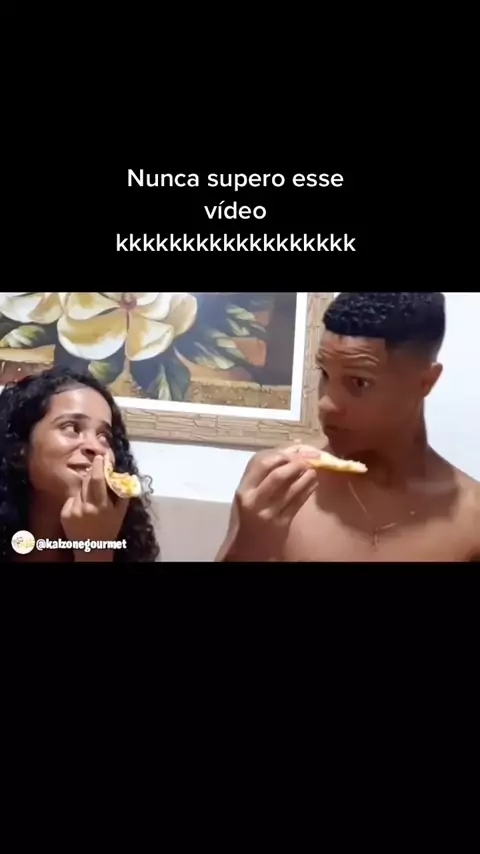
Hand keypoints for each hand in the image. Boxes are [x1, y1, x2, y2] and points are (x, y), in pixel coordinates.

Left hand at [60, 455, 128, 561]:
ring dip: (86, 488)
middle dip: (92, 473)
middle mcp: (84, 507)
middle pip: (86, 481)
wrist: (92, 549)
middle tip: (97, 468)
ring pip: (79, 490)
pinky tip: (83, 507)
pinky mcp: (64, 513)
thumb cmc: (109, 529)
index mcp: (100, 506)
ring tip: (92, 497)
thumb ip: (123, 494)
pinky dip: (78, 499)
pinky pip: (72, 499)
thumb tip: (125, 475)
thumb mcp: (120, 513)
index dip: (98, 466)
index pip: (97, 480)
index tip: (100, 456)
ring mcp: (72, 510)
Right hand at [217, 443, 322, 561]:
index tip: (294, 451)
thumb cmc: (247, 514)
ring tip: (313, 469)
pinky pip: (298, 502)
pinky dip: (308, 489)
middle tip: (307, 459)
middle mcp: (254, 500)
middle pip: (277, 475)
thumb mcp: (248, 493)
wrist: (247, 546)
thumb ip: (262, 473)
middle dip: (296, 463)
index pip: (261, 463)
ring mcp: (269, 513)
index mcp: (243, 489)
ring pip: (291, 489)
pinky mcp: (282, 524)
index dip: (281, 453)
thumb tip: (293, 448)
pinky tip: (313, 482)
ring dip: (306, 475)